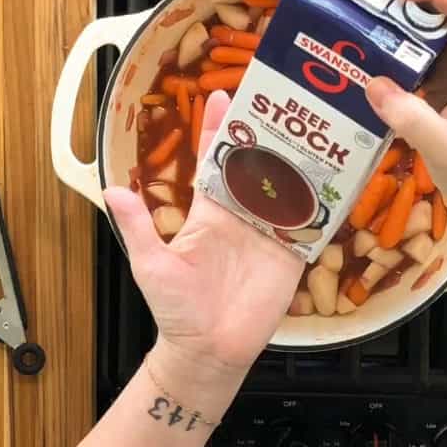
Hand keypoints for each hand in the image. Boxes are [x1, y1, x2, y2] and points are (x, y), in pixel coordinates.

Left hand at [104, 91, 304, 382]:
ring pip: (286, 187)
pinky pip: (308, 223)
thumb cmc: (176, 311)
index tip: (223, 95)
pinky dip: (321, 200)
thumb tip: (112, 189)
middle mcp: (240, 216)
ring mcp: (268, 233)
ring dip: (297, 158)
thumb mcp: (151, 264)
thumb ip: (139, 226)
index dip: (218, 129)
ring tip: (311, 126)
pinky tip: (335, 175)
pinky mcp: (291, 254)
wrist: (208, 351)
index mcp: (208, 212)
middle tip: (280, 99)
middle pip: (257, 165)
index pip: (215, 161)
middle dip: (267, 132)